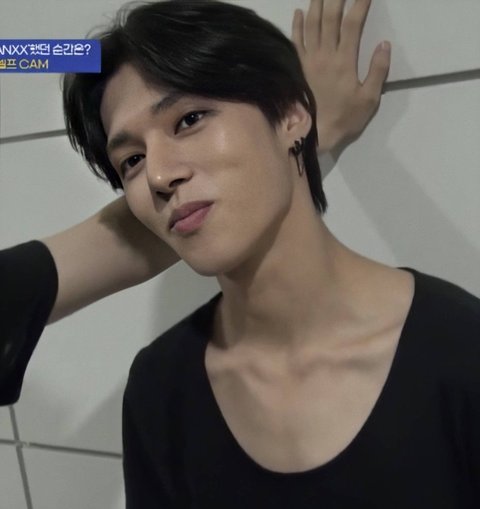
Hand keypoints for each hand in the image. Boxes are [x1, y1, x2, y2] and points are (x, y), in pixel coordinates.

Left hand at [292, 0, 390, 153]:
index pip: (352, 24)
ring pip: (311, 25)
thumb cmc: (343, 119)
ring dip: (317, 4)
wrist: (314, 134)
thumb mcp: (368, 99)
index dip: (359, 4)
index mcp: (344, 61)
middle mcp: (324, 55)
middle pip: (330, 18)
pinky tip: (298, 12)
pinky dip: (296, 25)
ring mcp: (308, 61)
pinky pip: (295, 42)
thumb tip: (384, 44)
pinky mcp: (297, 68)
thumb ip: (378, 71)